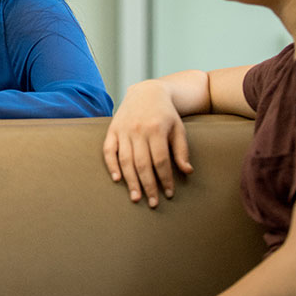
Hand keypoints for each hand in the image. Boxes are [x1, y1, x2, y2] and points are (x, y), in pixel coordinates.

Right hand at [103, 80, 192, 207]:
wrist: (147, 92)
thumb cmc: (165, 113)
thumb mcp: (178, 128)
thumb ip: (182, 150)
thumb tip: (187, 171)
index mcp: (156, 129)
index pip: (161, 160)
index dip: (165, 179)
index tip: (169, 193)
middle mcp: (138, 130)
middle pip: (142, 164)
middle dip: (148, 186)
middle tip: (152, 203)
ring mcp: (123, 130)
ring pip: (125, 160)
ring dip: (130, 181)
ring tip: (136, 197)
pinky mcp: (112, 130)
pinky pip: (108, 150)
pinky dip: (111, 165)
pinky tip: (117, 179)